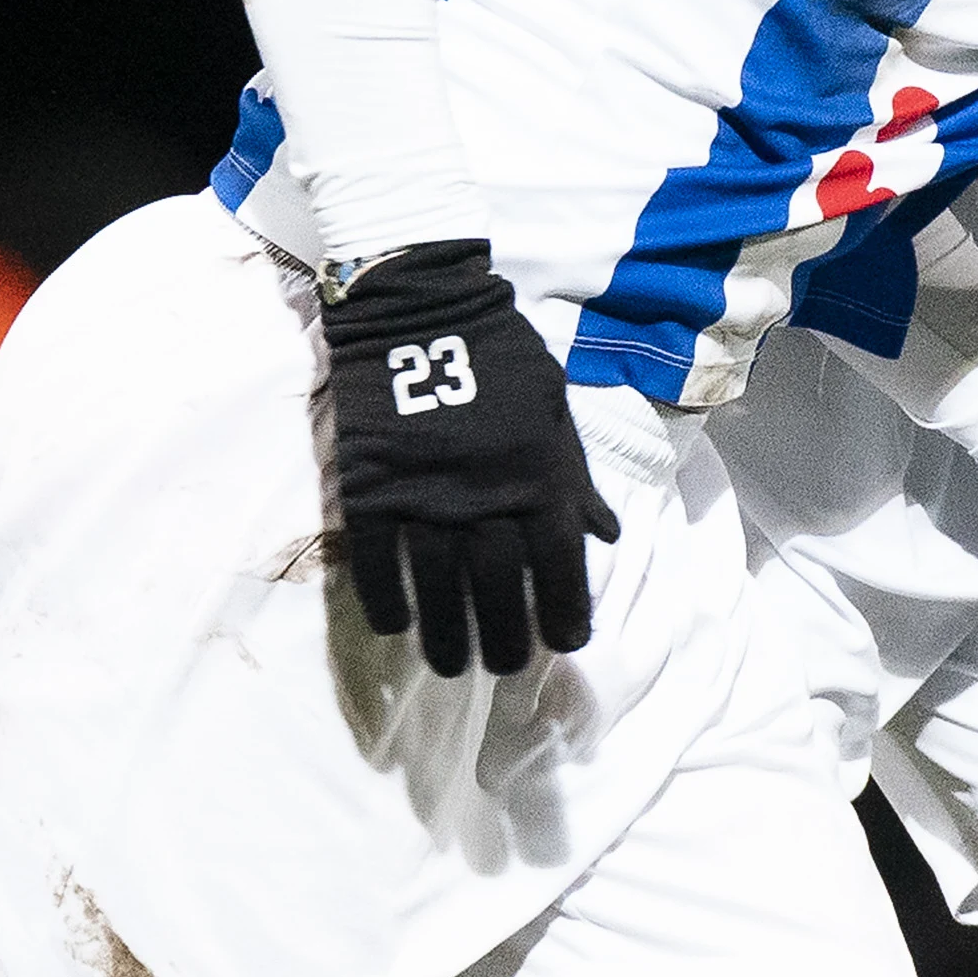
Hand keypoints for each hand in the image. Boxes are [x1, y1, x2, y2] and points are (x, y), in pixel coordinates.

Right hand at [324, 240, 618, 676]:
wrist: (422, 308)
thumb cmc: (501, 358)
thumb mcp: (556, 411)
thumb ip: (576, 478)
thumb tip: (605, 534)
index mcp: (539, 474)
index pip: (559, 563)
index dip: (565, 610)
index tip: (565, 643)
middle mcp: (487, 494)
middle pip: (499, 588)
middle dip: (506, 637)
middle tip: (504, 668)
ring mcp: (426, 494)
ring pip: (439, 586)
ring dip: (446, 633)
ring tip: (451, 665)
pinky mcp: (372, 487)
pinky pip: (377, 559)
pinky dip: (388, 597)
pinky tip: (398, 625)